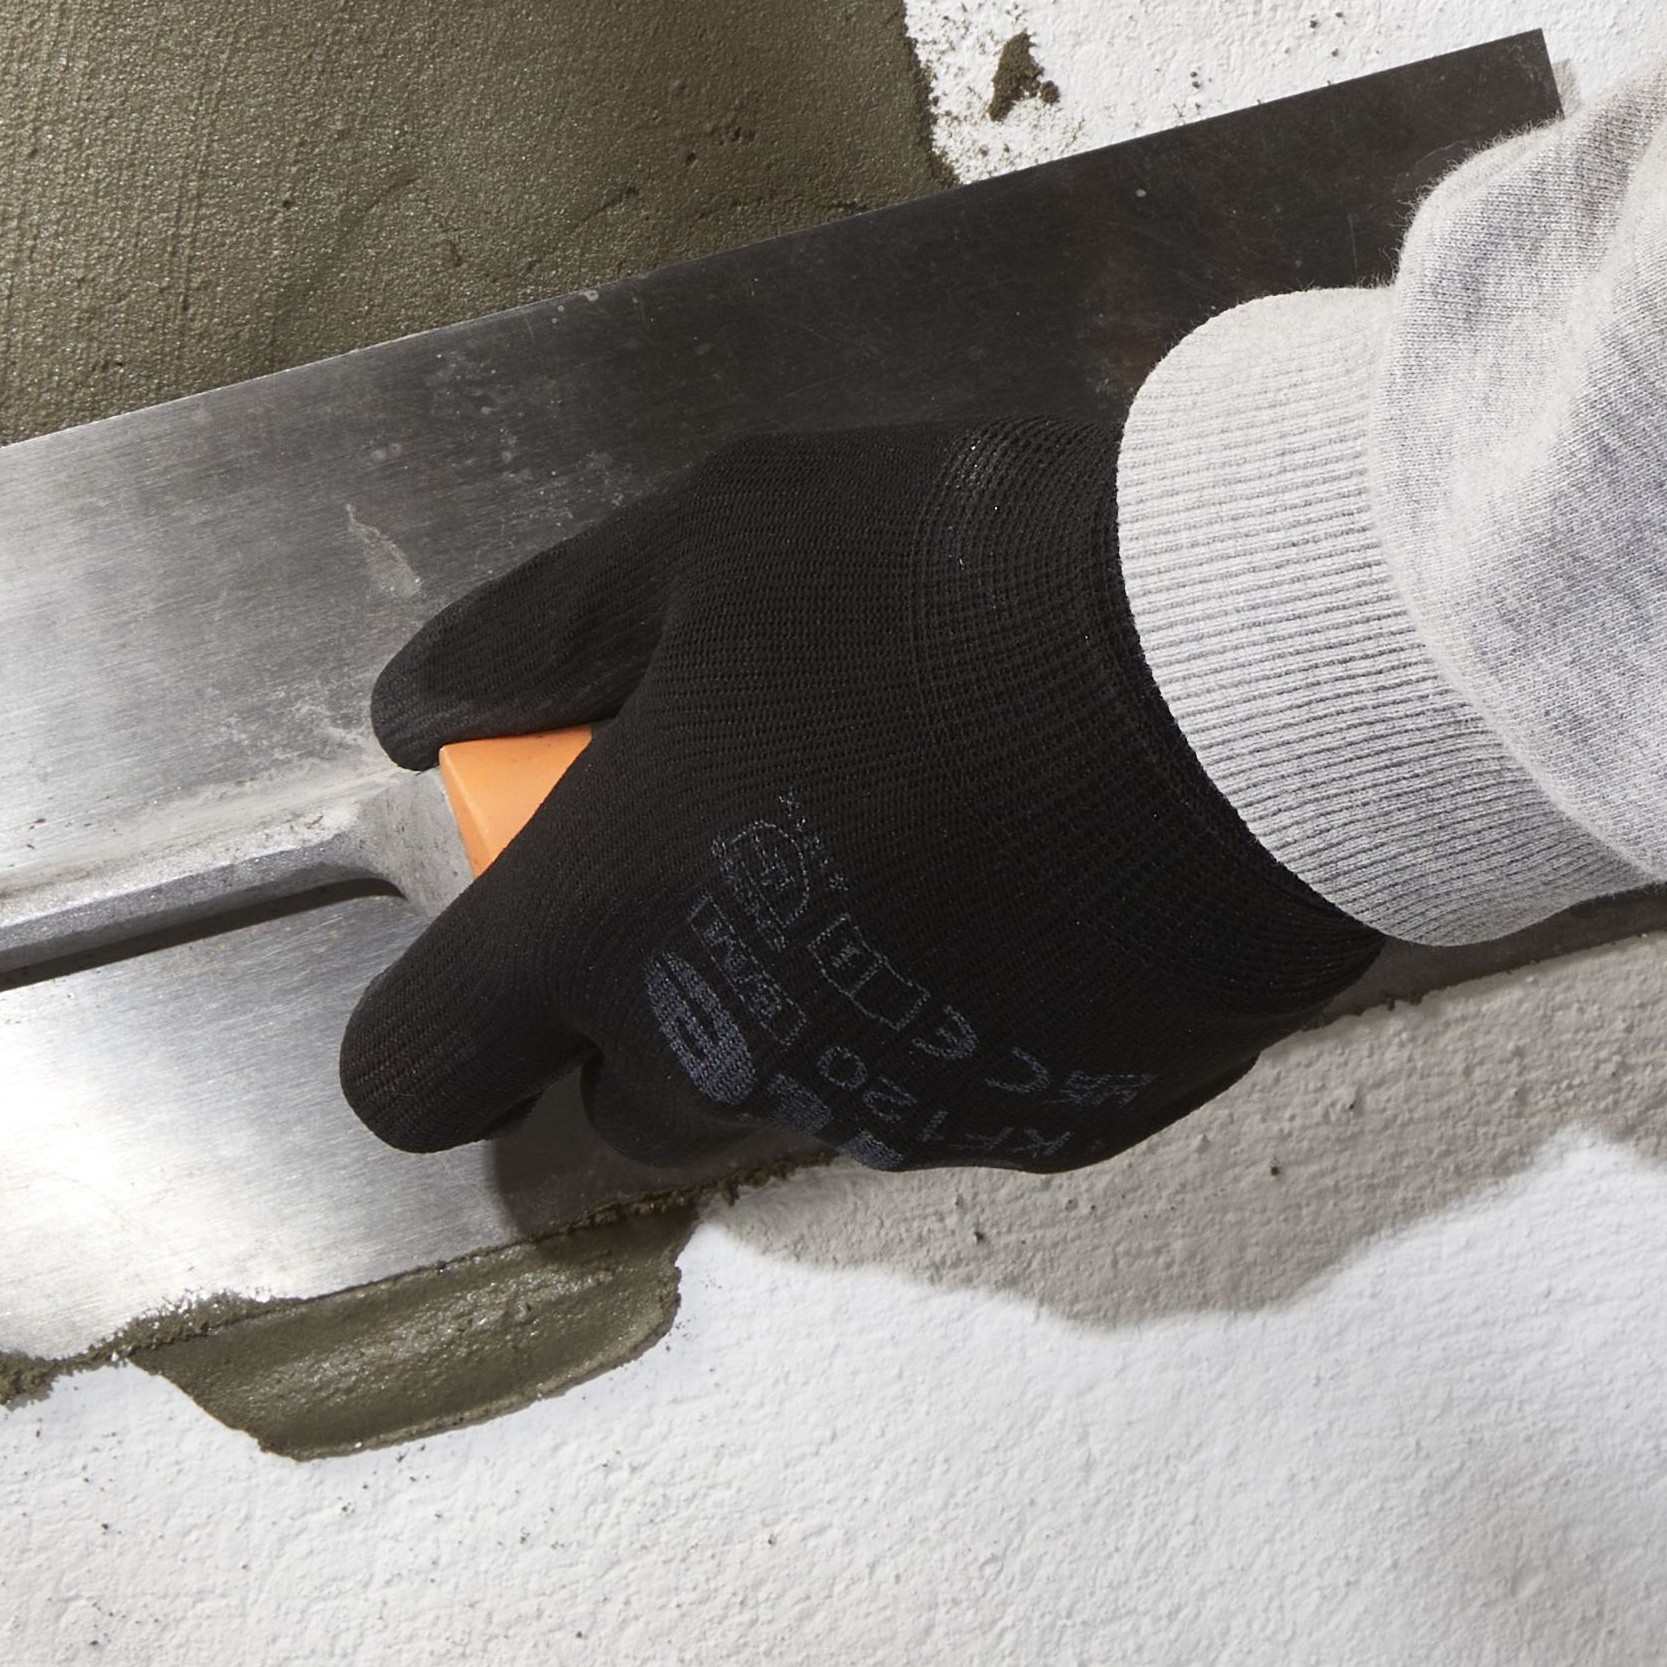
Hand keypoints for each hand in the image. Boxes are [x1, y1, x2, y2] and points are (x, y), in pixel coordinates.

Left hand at [339, 424, 1380, 1175]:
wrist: (1250, 674)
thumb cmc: (945, 584)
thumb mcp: (699, 539)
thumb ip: (527, 638)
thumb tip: (419, 716)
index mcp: (606, 921)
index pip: (415, 1077)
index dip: (426, 1020)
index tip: (489, 919)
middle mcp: (733, 1053)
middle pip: (606, 1100)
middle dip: (618, 1002)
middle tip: (708, 837)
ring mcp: (894, 1107)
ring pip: (772, 1102)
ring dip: (776, 1008)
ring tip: (877, 830)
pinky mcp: (1047, 1127)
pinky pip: (934, 1092)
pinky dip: (933, 1017)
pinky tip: (1006, 877)